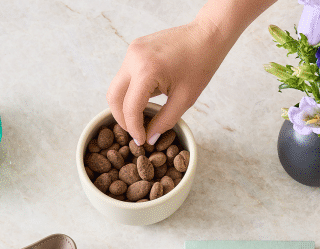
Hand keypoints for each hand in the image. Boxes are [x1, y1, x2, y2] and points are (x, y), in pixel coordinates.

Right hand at [106, 17, 230, 144]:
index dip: (134, 129)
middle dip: (122, 119)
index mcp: (146, 70)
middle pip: (113, 97)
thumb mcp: (184, 99)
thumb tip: (149, 139)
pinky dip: (130, 92)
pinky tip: (145, 101)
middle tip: (136, 132)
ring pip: (116, 87)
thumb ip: (164, 121)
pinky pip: (125, 76)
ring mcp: (132, 51)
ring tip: (141, 119)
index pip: (130, 108)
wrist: (206, 35)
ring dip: (125, 106)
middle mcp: (133, 58)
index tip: (141, 141)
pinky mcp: (134, 49)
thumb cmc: (200, 65)